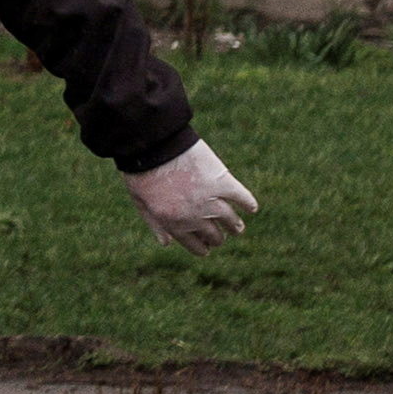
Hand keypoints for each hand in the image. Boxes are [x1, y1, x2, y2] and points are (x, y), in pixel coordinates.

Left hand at [128, 138, 258, 252]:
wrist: (152, 144)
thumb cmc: (141, 170)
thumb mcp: (140, 201)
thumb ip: (154, 223)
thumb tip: (167, 243)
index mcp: (173, 223)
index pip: (194, 245)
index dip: (202, 248)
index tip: (207, 249)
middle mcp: (194, 216)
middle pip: (214, 235)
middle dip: (218, 238)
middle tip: (221, 237)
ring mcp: (210, 200)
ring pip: (230, 220)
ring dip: (235, 226)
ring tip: (238, 228)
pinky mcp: (222, 182)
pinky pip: (241, 197)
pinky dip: (248, 203)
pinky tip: (252, 208)